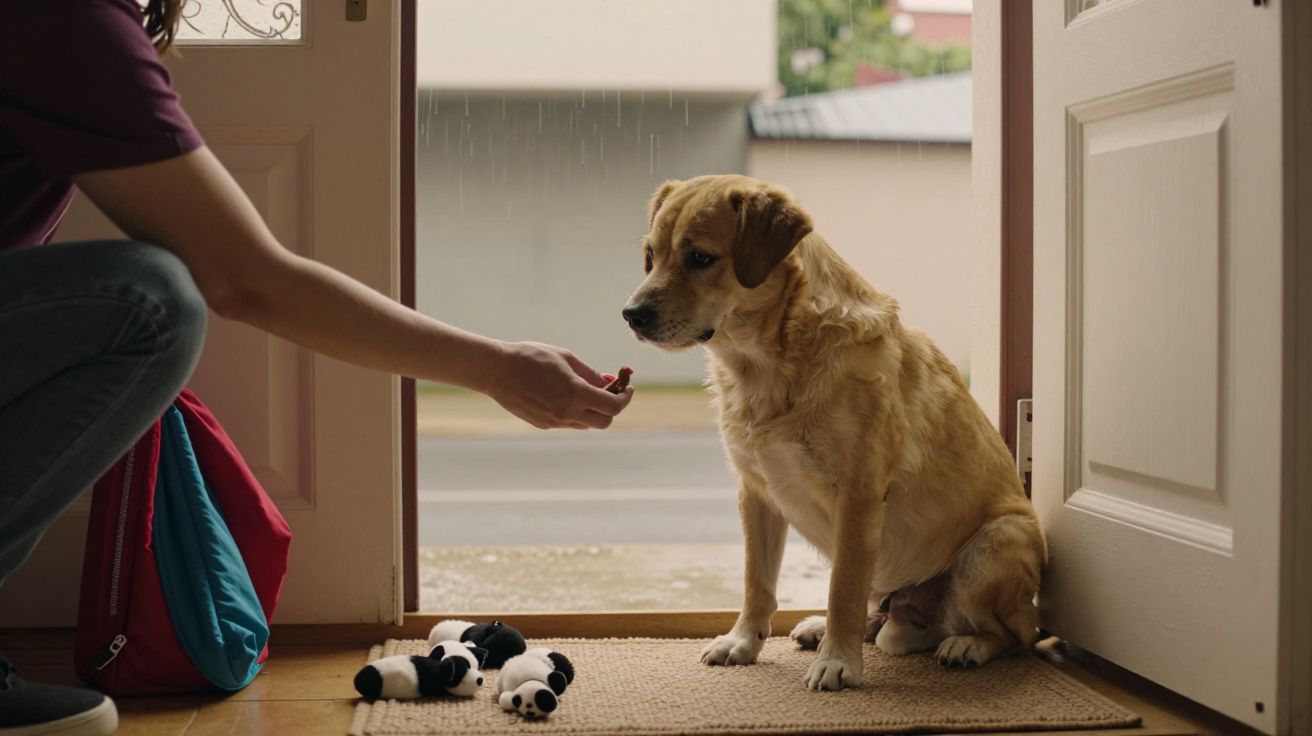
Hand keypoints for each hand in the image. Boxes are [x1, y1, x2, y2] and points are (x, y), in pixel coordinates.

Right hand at [483, 341, 633, 428]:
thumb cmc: (531, 357)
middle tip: (611, 392)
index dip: (626, 398)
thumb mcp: (566, 358)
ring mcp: (554, 422)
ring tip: (587, 391)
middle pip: (604, 422)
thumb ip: (590, 374)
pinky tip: (565, 395)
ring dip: (593, 410)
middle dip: (612, 408)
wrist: (496, 370)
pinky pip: (568, 422)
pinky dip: (575, 412)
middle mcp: (566, 413)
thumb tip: (609, 382)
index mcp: (575, 394)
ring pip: (586, 423)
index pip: (613, 406)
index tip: (628, 388)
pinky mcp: (542, 424)